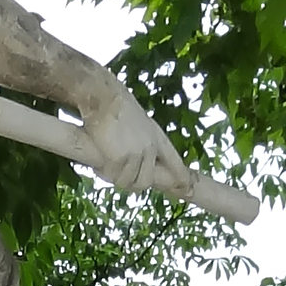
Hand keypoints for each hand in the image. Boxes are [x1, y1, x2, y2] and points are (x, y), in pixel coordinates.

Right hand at [80, 84, 189, 198]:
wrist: (103, 97)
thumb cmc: (113, 105)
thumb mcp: (134, 122)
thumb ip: (138, 140)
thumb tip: (132, 160)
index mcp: (156, 137)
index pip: (174, 162)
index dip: (180, 177)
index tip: (186, 188)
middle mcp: (151, 147)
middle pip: (145, 182)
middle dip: (131, 182)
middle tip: (116, 175)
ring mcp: (137, 153)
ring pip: (129, 183)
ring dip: (115, 178)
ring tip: (105, 165)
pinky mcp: (122, 158)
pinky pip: (114, 177)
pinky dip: (105, 173)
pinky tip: (99, 163)